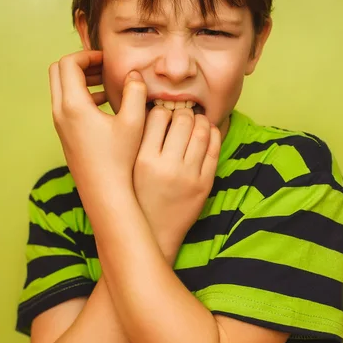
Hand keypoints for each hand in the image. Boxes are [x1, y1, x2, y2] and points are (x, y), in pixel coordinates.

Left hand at [49, 50, 146, 213]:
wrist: (105, 192)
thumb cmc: (119, 160)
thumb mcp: (133, 122)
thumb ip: (135, 92)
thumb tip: (133, 74)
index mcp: (74, 106)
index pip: (68, 63)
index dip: (87, 55)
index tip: (106, 59)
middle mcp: (60, 113)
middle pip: (58, 72)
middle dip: (80, 64)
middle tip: (103, 67)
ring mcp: (60, 125)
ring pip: (61, 89)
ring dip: (80, 80)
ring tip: (106, 83)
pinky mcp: (64, 135)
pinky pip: (66, 105)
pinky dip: (81, 96)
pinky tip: (105, 105)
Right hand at [133, 105, 221, 264]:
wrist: (154, 234)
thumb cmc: (136, 197)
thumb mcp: (128, 168)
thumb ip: (136, 140)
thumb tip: (150, 108)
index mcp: (143, 160)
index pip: (157, 115)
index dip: (161, 109)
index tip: (162, 113)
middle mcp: (167, 167)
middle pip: (182, 120)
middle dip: (183, 111)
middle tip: (182, 113)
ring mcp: (188, 176)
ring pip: (201, 132)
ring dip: (200, 120)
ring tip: (196, 119)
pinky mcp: (204, 185)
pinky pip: (214, 150)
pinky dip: (213, 135)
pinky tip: (207, 132)